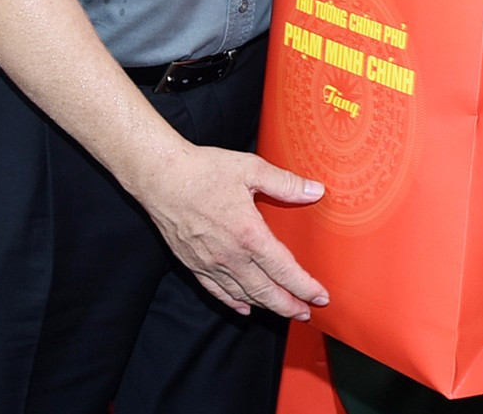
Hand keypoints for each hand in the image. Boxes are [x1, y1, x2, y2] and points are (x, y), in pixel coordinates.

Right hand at [137, 144, 329, 319]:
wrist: (161, 177)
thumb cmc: (204, 170)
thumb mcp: (250, 169)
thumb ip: (285, 183)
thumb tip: (316, 191)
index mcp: (249, 234)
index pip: (284, 270)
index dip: (305, 287)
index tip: (321, 296)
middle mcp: (231, 256)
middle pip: (266, 292)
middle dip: (290, 306)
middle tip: (307, 313)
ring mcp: (210, 263)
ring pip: (244, 295)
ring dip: (266, 306)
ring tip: (283, 310)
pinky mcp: (193, 264)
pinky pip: (217, 291)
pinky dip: (234, 302)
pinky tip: (244, 307)